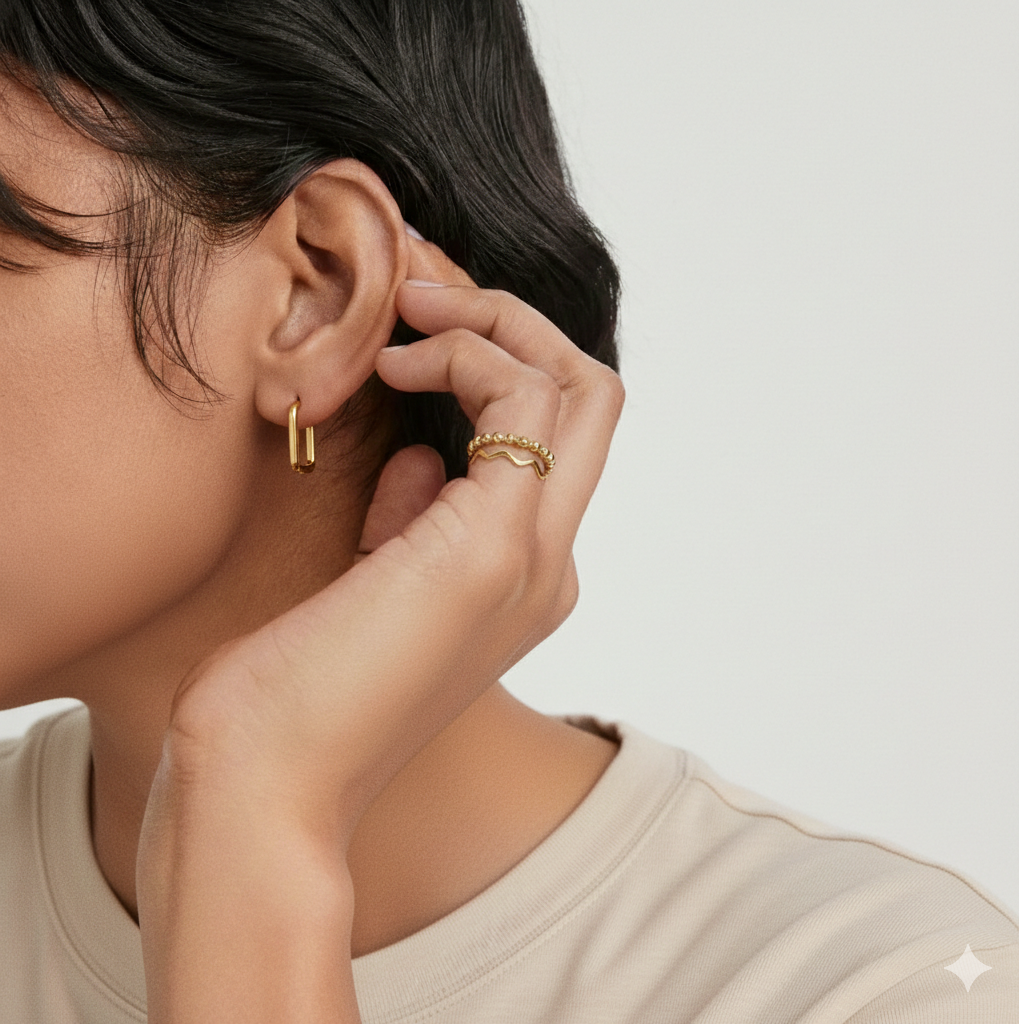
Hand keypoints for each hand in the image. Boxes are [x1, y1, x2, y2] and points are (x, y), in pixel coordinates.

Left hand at [136, 239, 623, 1021]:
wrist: (269, 780)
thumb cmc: (298, 689)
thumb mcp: (371, 584)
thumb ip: (414, 520)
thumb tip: (424, 453)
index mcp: (524, 577)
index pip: (560, 437)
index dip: (502, 363)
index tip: (415, 340)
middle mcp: (551, 565)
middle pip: (592, 398)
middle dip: (515, 325)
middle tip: (426, 300)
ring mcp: (535, 557)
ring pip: (578, 387)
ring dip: (493, 326)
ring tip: (406, 321)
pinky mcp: (494, 546)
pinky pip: (525, 402)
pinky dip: (470, 359)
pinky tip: (397, 367)